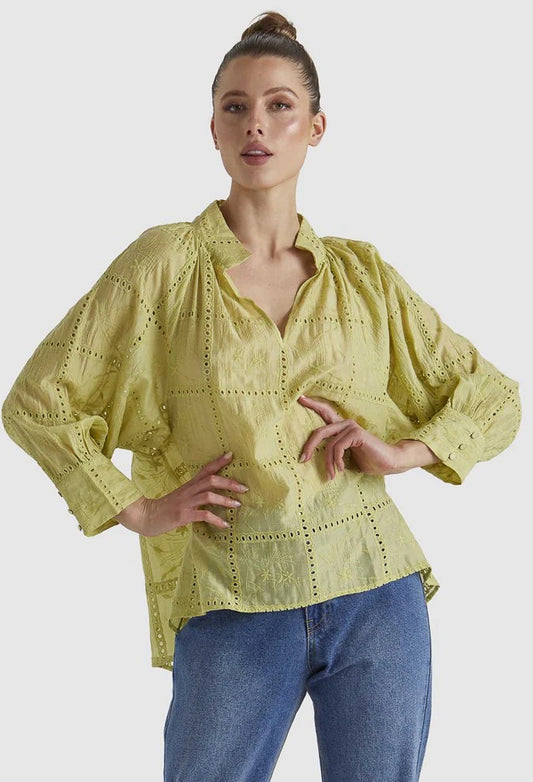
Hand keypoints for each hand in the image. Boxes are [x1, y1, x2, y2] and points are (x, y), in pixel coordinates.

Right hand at [115, 452, 248, 535]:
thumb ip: (195, 493)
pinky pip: (203, 515)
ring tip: (237, 504)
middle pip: (210, 480)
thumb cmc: (166, 508)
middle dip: (229, 482)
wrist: (146, 517)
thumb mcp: (181, 497)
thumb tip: (212, 493)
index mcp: (189, 485)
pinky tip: (225, 525)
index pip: (205, 469)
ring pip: (208, 495)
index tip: (231, 455)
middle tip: (244, 488)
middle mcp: (188, 491)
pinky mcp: (183, 515)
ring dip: (225, 500)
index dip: (218, 462)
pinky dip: (216, 519)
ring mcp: (186, 502)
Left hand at [297, 395, 406, 479]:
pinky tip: (340, 469)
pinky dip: (337, 461)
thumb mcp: (346, 456)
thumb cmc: (368, 460)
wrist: (388, 463)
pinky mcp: (356, 433)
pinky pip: (338, 447)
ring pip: (329, 445)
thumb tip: (312, 458)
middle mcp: (345, 423)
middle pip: (319, 432)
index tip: (300, 398)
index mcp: (341, 427)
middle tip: (302, 460)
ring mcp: (351, 427)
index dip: (312, 405)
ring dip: (328, 463)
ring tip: (331, 475)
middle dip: (309, 447)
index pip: (324, 412)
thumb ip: (333, 452)